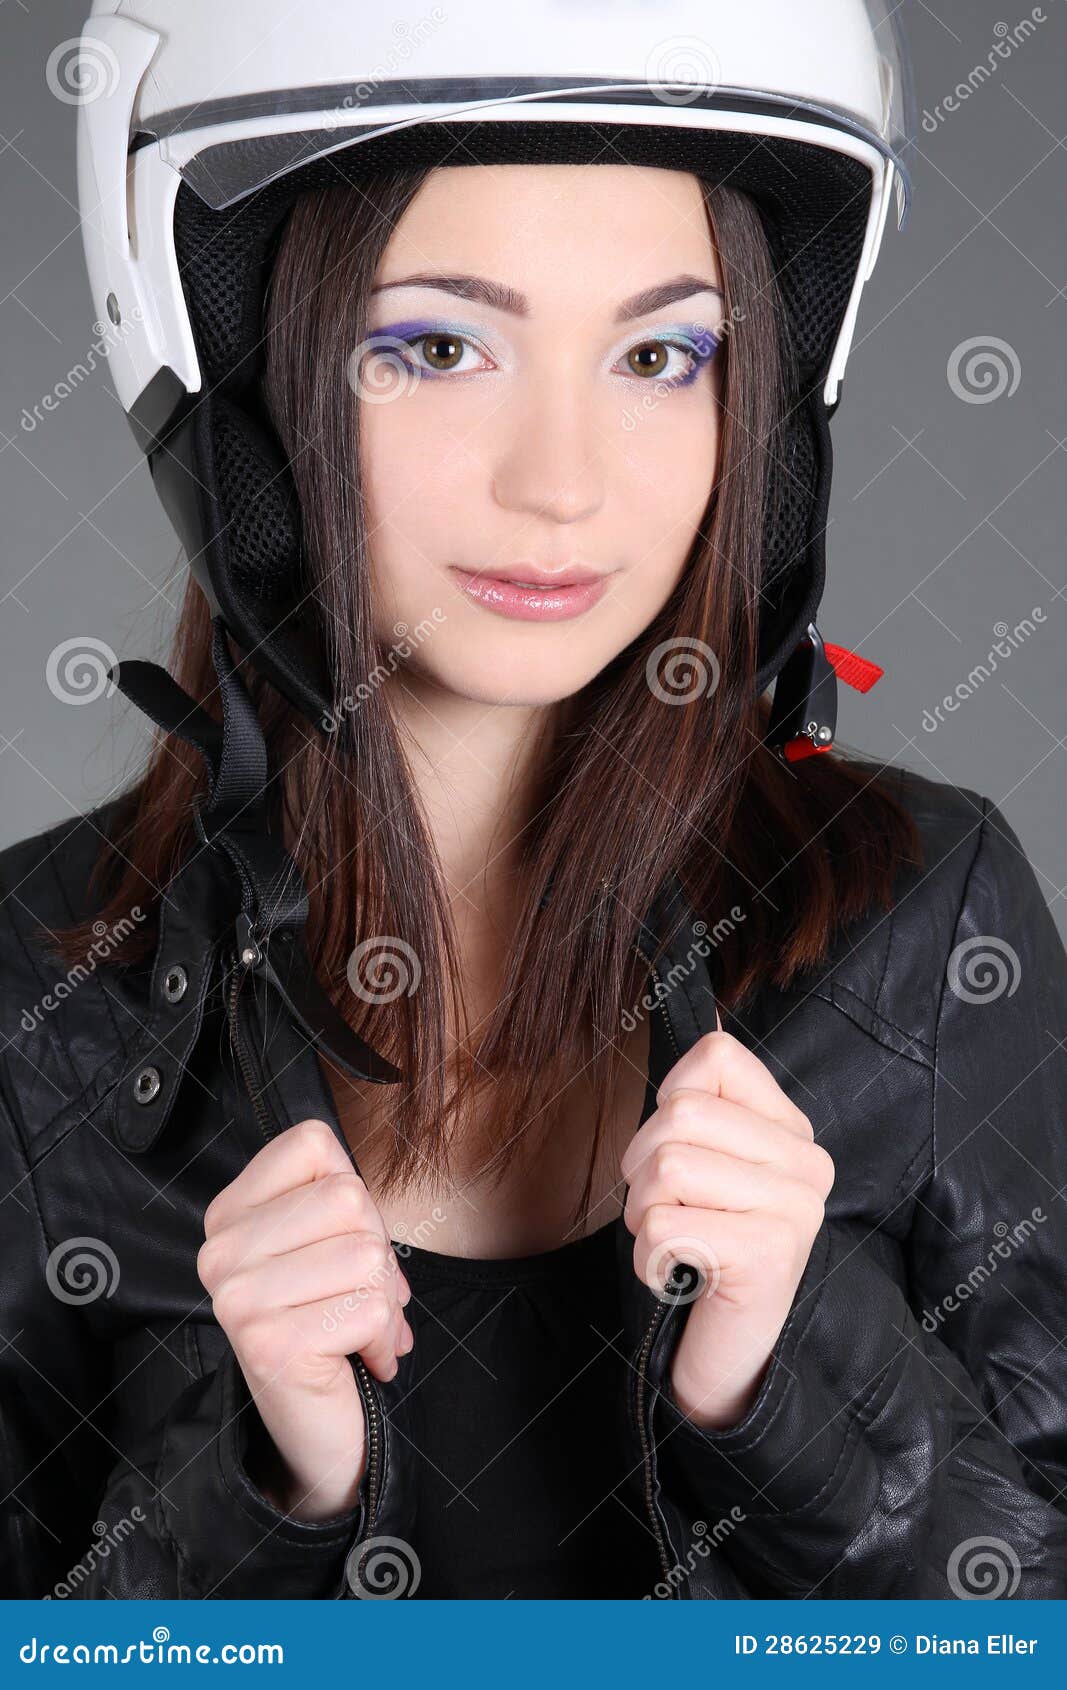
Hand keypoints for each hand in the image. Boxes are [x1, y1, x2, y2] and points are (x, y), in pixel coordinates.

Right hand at [197, 1117, 412, 1521]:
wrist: (316, 1433)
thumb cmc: (331, 1324)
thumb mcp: (327, 1246)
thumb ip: (337, 1200)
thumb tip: (363, 1198)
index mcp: (229, 1213)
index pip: (310, 1143)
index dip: (352, 1190)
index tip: (342, 1241)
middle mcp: (219, 1251)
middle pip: (348, 1198)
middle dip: (377, 1253)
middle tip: (361, 1298)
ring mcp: (237, 1298)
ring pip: (365, 1254)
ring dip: (385, 1302)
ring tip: (361, 1330)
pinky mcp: (269, 1344)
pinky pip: (369, 1309)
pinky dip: (384, 1339)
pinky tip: (363, 1360)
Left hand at [620, 1016, 833, 1430]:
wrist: (733, 1356)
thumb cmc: (705, 1253)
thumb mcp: (703, 1167)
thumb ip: (701, 1102)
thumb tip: (695, 1008)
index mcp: (792, 1130)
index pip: (715, 1055)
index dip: (668, 1100)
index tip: (678, 1154)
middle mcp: (808, 1162)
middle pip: (679, 1114)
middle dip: (641, 1168)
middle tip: (665, 1213)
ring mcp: (796, 1207)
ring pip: (667, 1166)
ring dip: (643, 1216)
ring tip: (672, 1243)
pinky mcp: (771, 1253)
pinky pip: (668, 1224)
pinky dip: (649, 1257)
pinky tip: (679, 1276)